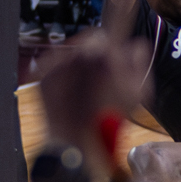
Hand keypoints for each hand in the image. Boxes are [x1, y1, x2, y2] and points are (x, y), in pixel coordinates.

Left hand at [36, 30, 146, 169]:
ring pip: (72, 52)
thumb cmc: (108, 123)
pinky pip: (55, 64)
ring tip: (86, 89)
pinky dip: (63, 73)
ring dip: (80, 64)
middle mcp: (76, 53)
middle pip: (89, 41)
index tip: (113, 49)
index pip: (107, 35)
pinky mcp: (42, 75)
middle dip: (97, 55)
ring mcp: (56, 63)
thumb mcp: (136, 93)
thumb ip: (138, 62)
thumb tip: (136, 45)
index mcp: (103, 54)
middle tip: (103, 76)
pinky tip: (71, 91)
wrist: (75, 146)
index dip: (113, 38)